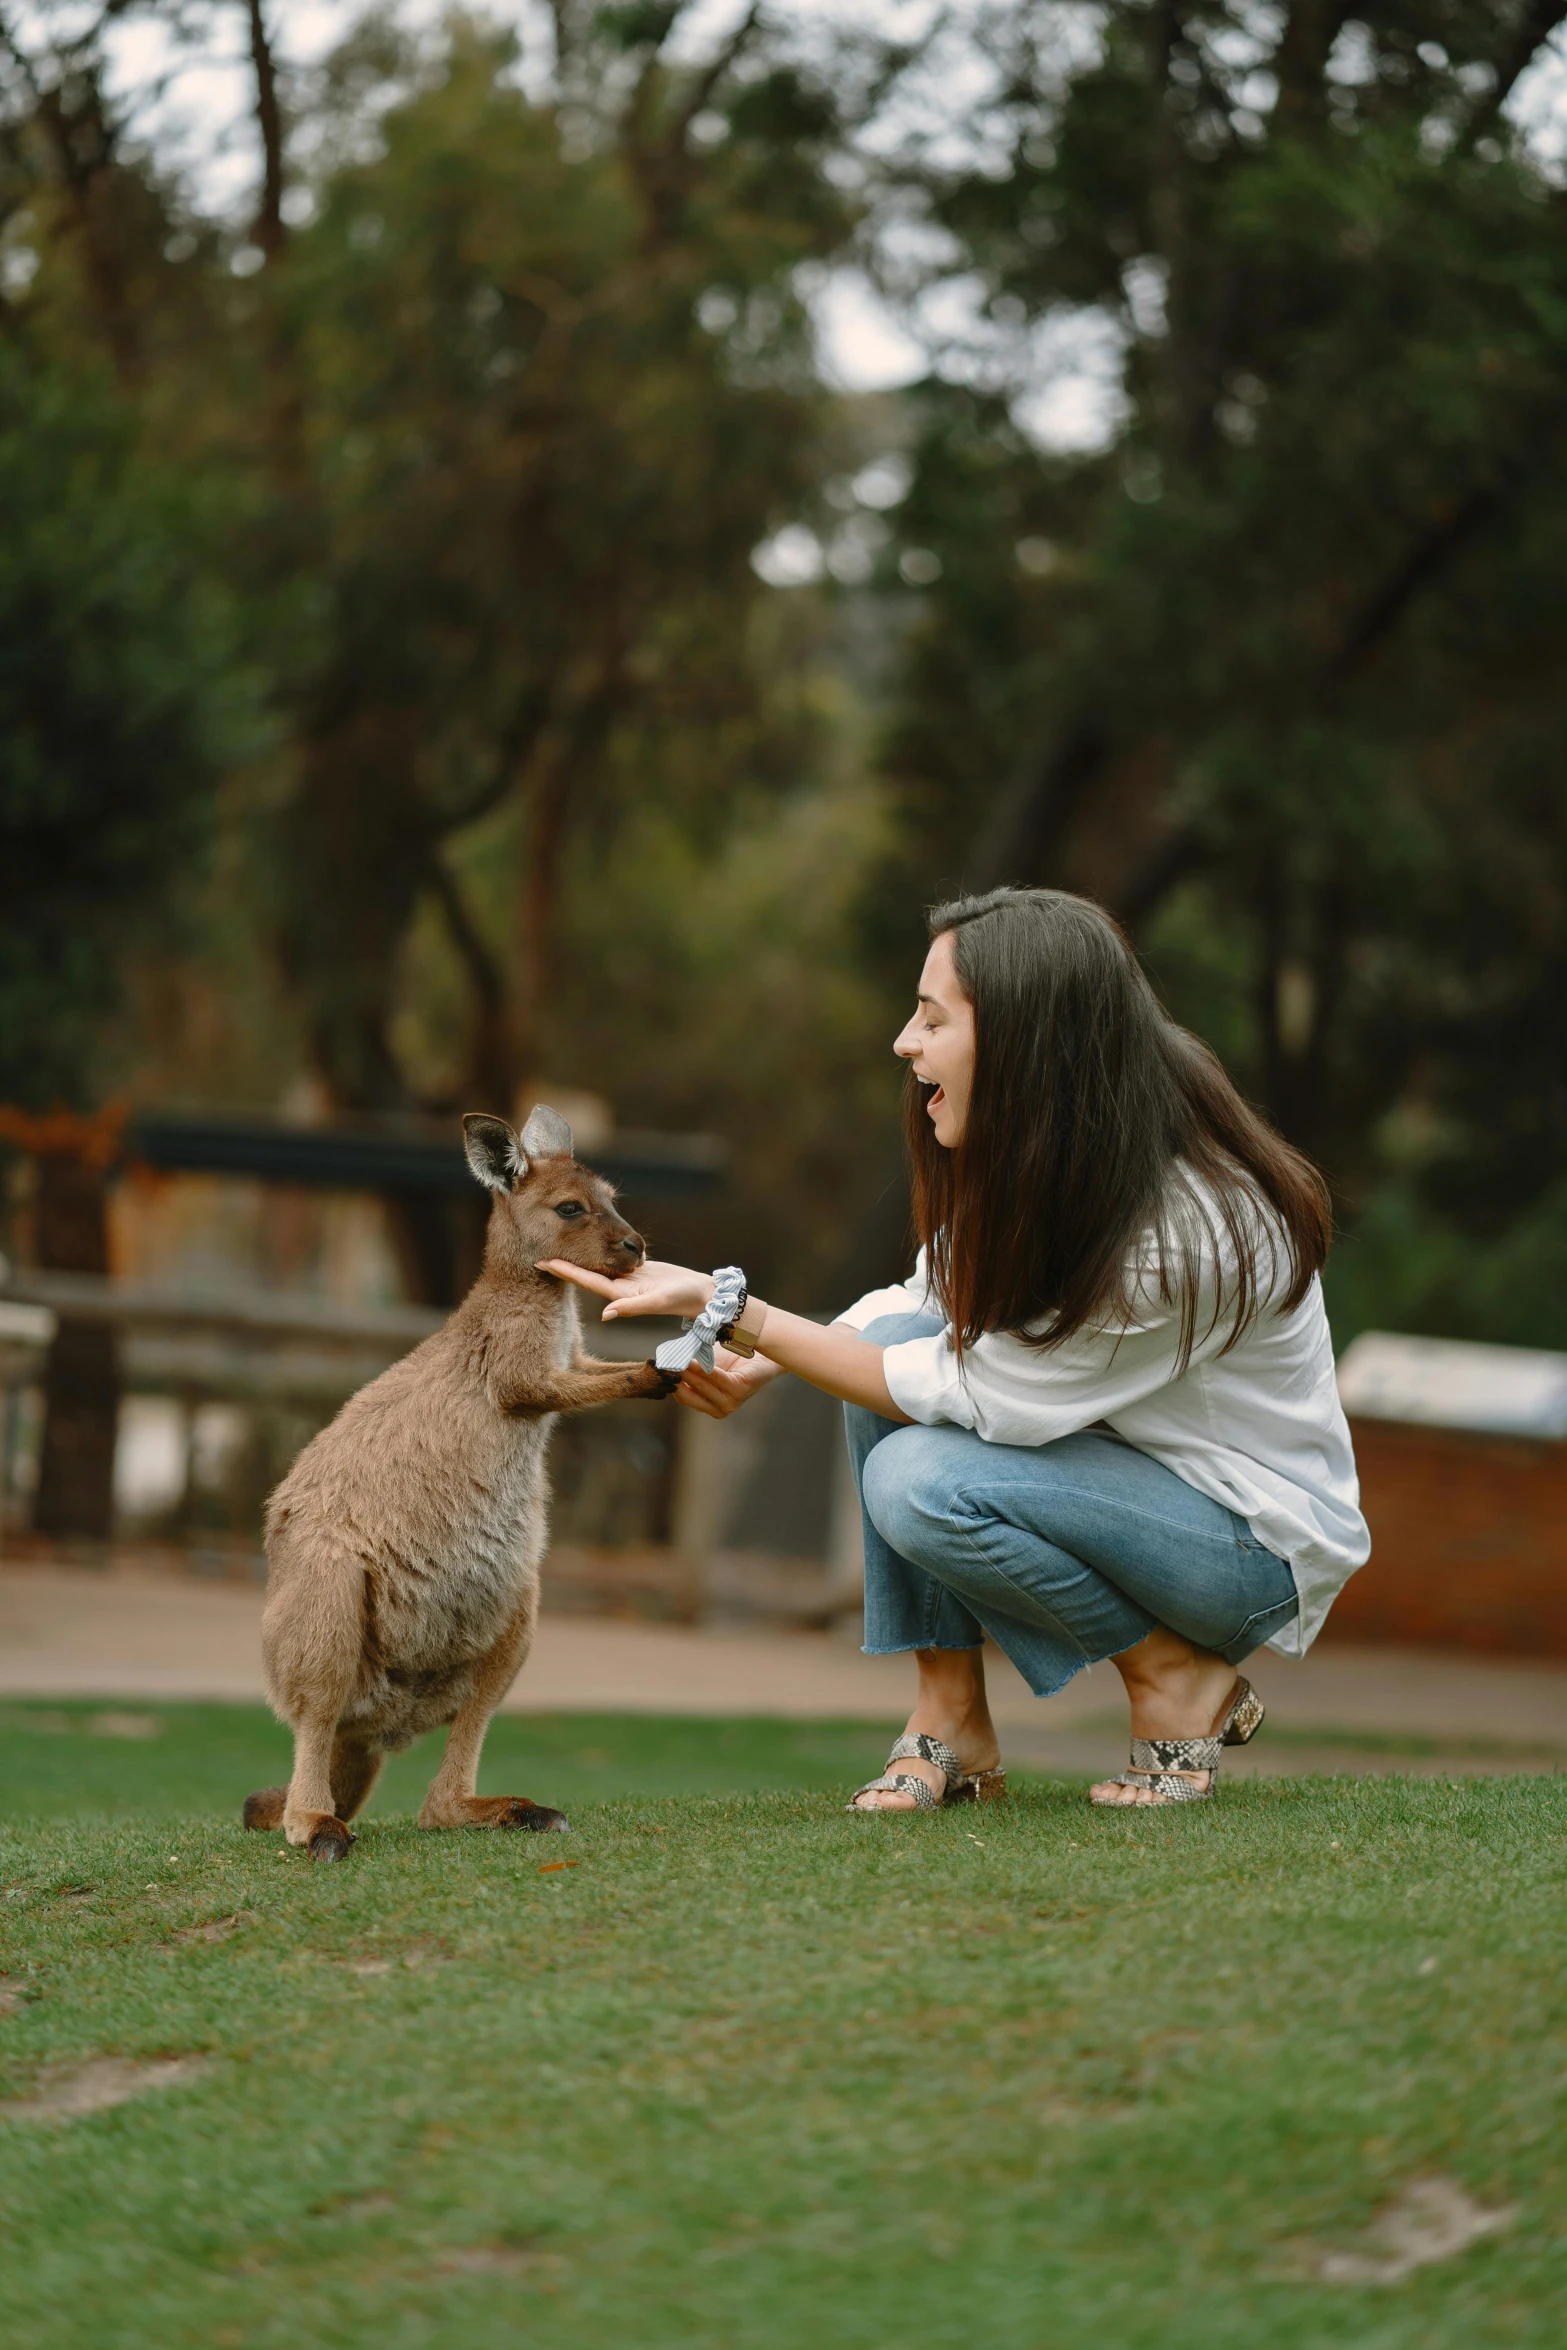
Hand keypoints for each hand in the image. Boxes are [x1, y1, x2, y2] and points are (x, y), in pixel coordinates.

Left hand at [536, 1256, 713, 1321]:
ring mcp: (628, 1277)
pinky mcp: (638, 1269)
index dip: (563, 1270)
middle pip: (585, 1270)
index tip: (540, 1262)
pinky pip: (615, 1256)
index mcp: (619, 1293)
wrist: (705, 1297)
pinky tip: (589, 1238)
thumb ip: (633, 1308)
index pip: (584, 1279)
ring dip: (578, 1253)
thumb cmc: (685, 1300)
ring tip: (556, 1240)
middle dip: (563, 1261)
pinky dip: (601, 1248)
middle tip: (536, 1250)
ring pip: (598, 1261)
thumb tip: (605, 1315)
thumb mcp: (658, 1303)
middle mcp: (619, 1286)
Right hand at [674, 1349, 781, 1419]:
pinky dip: (705, 1370)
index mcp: (707, 1405)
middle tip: (665, 1362)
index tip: (659, 1366)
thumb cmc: (732, 1358)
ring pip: (701, 1386)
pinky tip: (695, 1361)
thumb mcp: (704, 1363)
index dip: (670, 1381)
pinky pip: (717, 1379)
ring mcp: (729, 1403)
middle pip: (688, 1394)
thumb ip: (688, 1366)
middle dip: (676, 1377)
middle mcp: (717, 1408)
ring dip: (688, 1372)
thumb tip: (664, 1360)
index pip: (681, 1395)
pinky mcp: (740, 1391)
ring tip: (678, 1359)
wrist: (762, 1354)